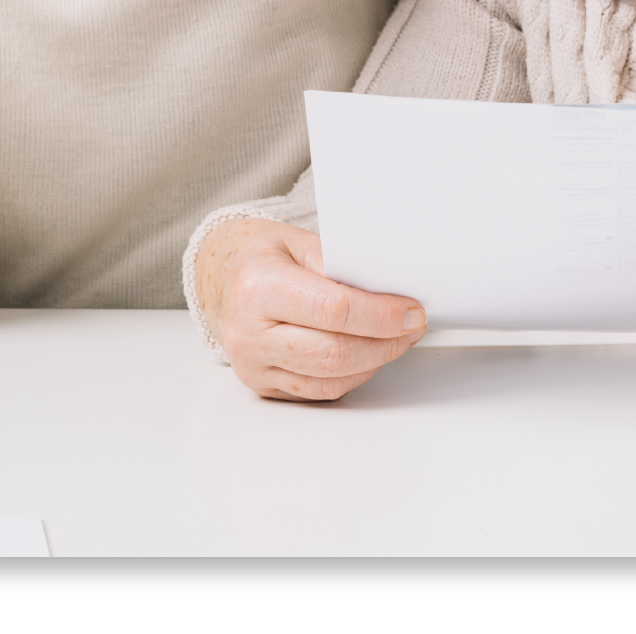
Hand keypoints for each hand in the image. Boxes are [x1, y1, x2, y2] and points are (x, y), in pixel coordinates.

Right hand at [196, 218, 426, 399]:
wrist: (222, 278)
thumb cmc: (263, 255)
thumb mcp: (300, 242)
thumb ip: (341, 266)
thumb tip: (392, 293)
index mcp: (259, 286)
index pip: (333, 309)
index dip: (380, 315)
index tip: (412, 311)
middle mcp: (249, 332)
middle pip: (334, 353)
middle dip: (385, 343)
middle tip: (413, 327)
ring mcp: (253, 365)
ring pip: (329, 380)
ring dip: (374, 363)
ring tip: (396, 340)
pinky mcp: (262, 385)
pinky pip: (317, 392)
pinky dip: (351, 376)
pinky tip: (369, 355)